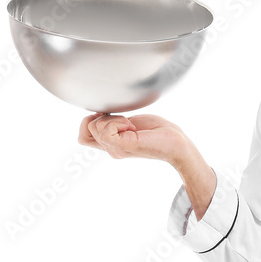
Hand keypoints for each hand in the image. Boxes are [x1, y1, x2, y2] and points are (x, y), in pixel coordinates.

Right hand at [78, 113, 192, 166]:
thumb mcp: (131, 123)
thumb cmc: (159, 132)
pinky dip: (117, 122)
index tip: (111, 116)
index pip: (83, 137)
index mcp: (112, 144)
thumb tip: (99, 113)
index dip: (89, 121)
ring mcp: (116, 149)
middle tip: (125, 121)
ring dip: (112, 118)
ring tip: (130, 124)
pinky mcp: (124, 145)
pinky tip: (132, 126)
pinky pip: (106, 130)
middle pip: (85, 131)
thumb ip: (114, 122)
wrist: (177, 144)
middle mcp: (111, 149)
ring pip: (94, 127)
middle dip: (102, 117)